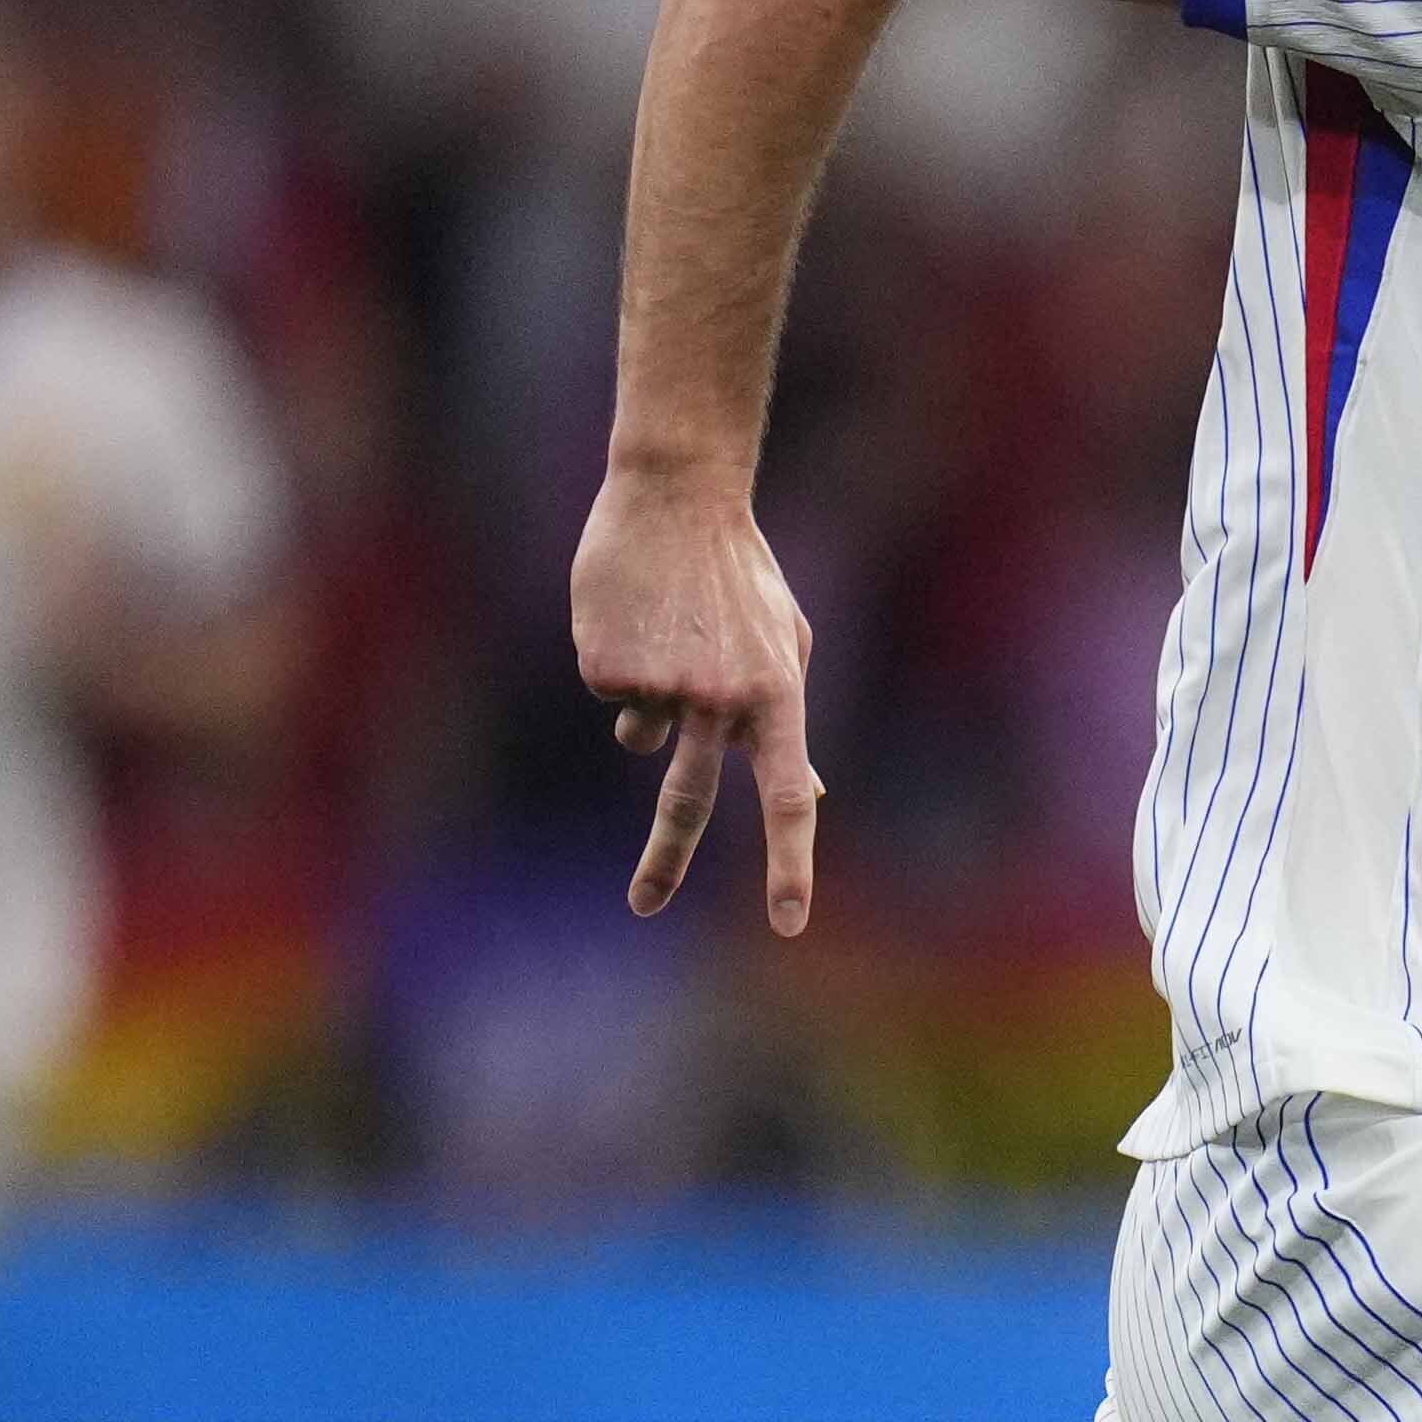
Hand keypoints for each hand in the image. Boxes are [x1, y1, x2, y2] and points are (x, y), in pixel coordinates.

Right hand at [576, 459, 823, 931]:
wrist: (677, 499)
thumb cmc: (740, 575)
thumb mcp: (787, 644)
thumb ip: (788, 723)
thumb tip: (813, 792)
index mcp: (778, 696)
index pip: (789, 798)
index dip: (790, 864)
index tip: (787, 923)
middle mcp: (723, 699)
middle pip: (690, 800)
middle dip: (665, 861)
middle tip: (644, 906)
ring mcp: (664, 684)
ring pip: (642, 736)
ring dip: (649, 704)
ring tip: (666, 631)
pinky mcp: (609, 667)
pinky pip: (611, 694)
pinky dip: (618, 664)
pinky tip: (633, 614)